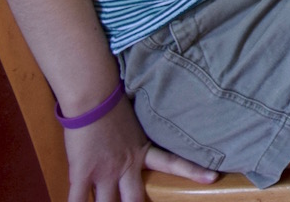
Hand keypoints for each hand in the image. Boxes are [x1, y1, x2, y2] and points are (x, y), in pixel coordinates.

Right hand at [65, 96, 216, 200]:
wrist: (93, 97)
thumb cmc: (113, 104)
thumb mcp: (136, 123)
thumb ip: (140, 140)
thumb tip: (144, 144)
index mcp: (142, 151)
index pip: (173, 163)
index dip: (192, 172)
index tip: (213, 178)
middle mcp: (126, 166)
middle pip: (135, 200)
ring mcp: (105, 172)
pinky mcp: (82, 173)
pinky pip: (77, 199)